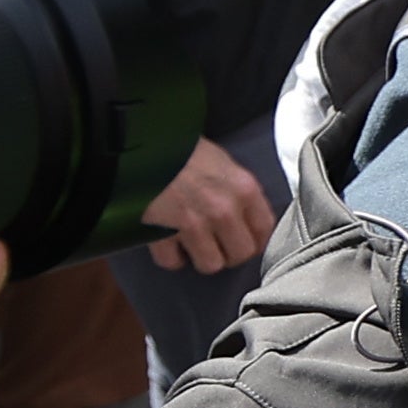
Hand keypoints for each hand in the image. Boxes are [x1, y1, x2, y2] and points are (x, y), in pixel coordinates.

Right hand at [134, 134, 273, 274]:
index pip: (265, 230)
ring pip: (210, 264)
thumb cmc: (181, 149)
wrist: (143, 144)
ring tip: (194, 245)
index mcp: (243, 189)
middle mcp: (223, 209)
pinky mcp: (163, 233)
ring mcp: (194, 224)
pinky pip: (172, 261)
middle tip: (218, 245)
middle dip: (229, 252)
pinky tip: (169, 242)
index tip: (247, 240)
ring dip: (201, 257)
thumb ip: (238, 190)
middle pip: (241, 254)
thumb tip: (247, 214)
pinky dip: (169, 256)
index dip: (255, 239)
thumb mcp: (222, 161)